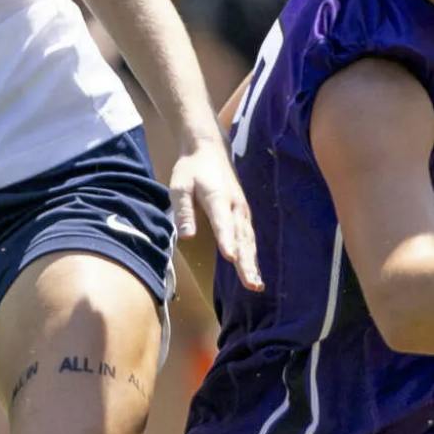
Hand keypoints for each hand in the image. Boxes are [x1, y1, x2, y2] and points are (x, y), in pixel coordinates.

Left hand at [170, 142, 263, 291]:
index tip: (231, 258)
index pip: (223, 223)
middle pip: (242, 237)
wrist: (208, 149)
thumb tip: (185, 236)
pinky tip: (252, 271)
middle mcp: (235, 206)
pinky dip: (252, 254)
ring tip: (255, 284)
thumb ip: (184, 211)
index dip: (227, 240)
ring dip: (252, 262)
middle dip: (246, 261)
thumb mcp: (179, 186)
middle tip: (251, 283)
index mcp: (218, 198)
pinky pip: (249, 236)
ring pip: (249, 240)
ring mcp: (242, 210)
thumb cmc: (191, 169)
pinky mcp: (243, 213)